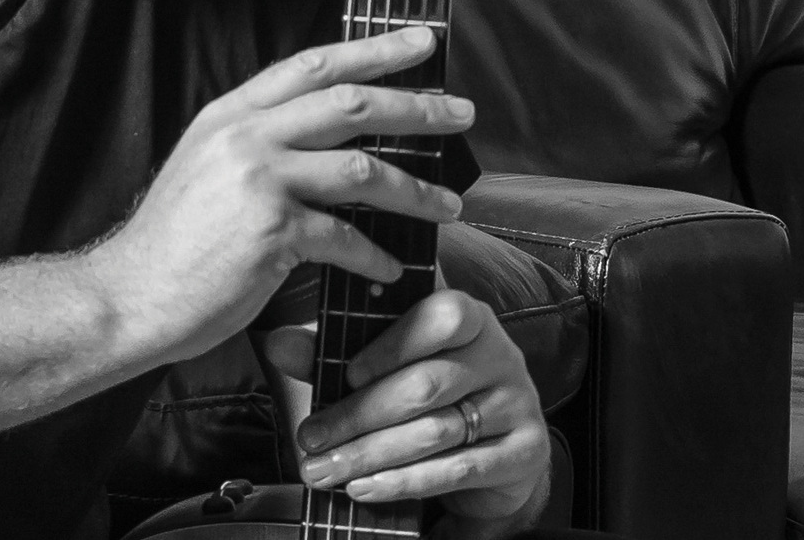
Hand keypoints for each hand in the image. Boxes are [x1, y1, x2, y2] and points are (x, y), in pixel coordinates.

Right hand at [84, 27, 471, 366]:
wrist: (128, 294)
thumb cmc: (172, 242)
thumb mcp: (206, 166)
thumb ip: (256, 142)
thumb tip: (322, 138)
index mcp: (230, 114)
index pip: (312, 65)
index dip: (372, 50)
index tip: (420, 42)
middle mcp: (245, 136)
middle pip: (351, 104)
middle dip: (417, 108)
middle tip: (462, 114)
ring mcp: (258, 181)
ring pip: (362, 170)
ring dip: (415, 190)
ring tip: (448, 206)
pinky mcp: (271, 232)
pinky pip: (345, 237)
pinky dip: (374, 256)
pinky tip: (388, 270)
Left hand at [291, 289, 551, 538]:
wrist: (497, 452)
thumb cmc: (434, 395)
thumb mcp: (388, 365)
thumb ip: (335, 351)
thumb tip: (279, 342)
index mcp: (469, 317)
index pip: (441, 316)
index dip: (392, 344)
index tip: (346, 372)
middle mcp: (499, 354)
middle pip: (426, 384)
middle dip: (359, 415)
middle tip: (311, 437)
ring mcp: (517, 404)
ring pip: (436, 430)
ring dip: (371, 454)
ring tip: (325, 469)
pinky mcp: (525, 452)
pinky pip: (458, 469)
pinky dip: (405, 482)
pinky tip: (366, 487)